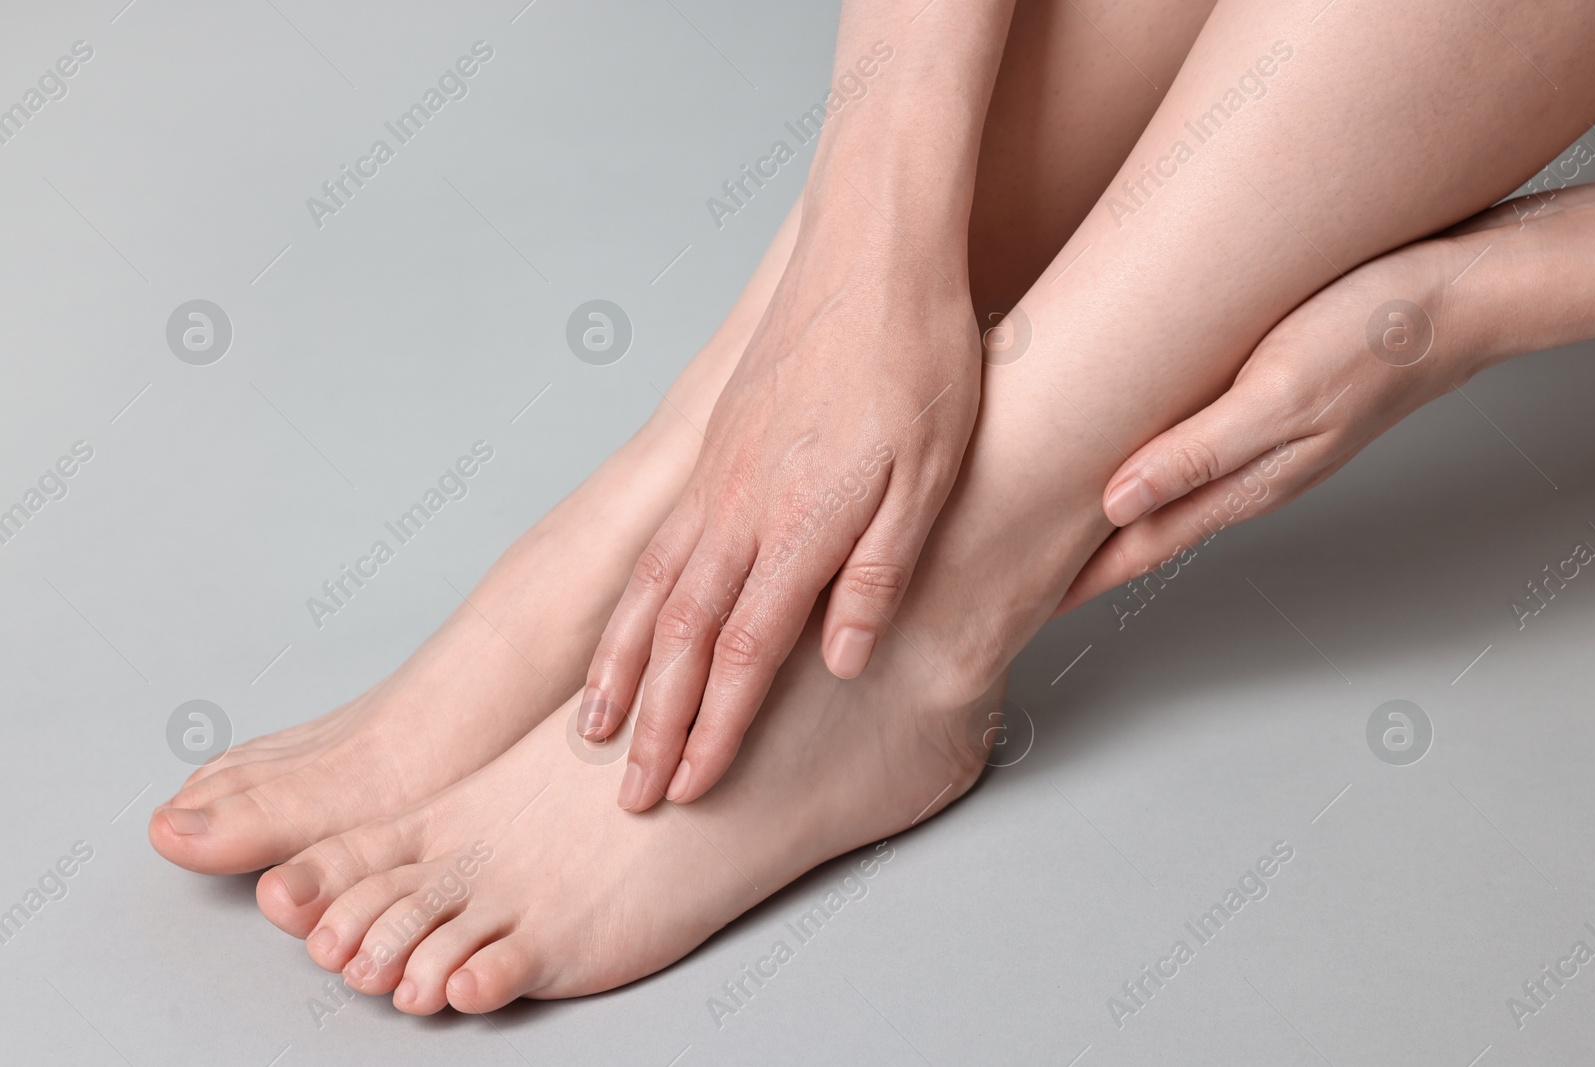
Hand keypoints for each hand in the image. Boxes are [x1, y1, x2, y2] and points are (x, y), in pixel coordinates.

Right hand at [586, 195, 981, 810]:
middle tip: (628, 792)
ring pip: (651, 593)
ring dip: (622, 669)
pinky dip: (631, 601)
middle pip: (678, 639)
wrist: (872, 253)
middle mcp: (738, 510)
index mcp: (796, 526)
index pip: (739, 655)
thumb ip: (878, 575)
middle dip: (652, 723)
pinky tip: (627, 622)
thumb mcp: (929, 477)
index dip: (711, 729)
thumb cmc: (917, 361)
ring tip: (596, 728)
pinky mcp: (716, 451)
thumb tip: (838, 661)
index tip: (685, 788)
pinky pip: (658, 544)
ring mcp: (718, 478)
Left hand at [1055, 205, 1539, 615]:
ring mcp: (1254, 445)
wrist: (1457, 297)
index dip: (1077, 580)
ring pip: (1161, 494)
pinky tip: (1123, 460)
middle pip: (1140, 532)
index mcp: (1240, 484)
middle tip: (1017, 576)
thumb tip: (1116, 504)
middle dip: (1079, 560)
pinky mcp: (1262, 406)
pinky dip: (1141, 469)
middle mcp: (1242, 476)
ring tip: (1050, 528)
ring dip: (1105, 518)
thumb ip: (1198, 454)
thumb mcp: (1279, 394)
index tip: (1024, 606)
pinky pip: (1186, 454)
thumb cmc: (1373, 338)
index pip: (1136, 549)